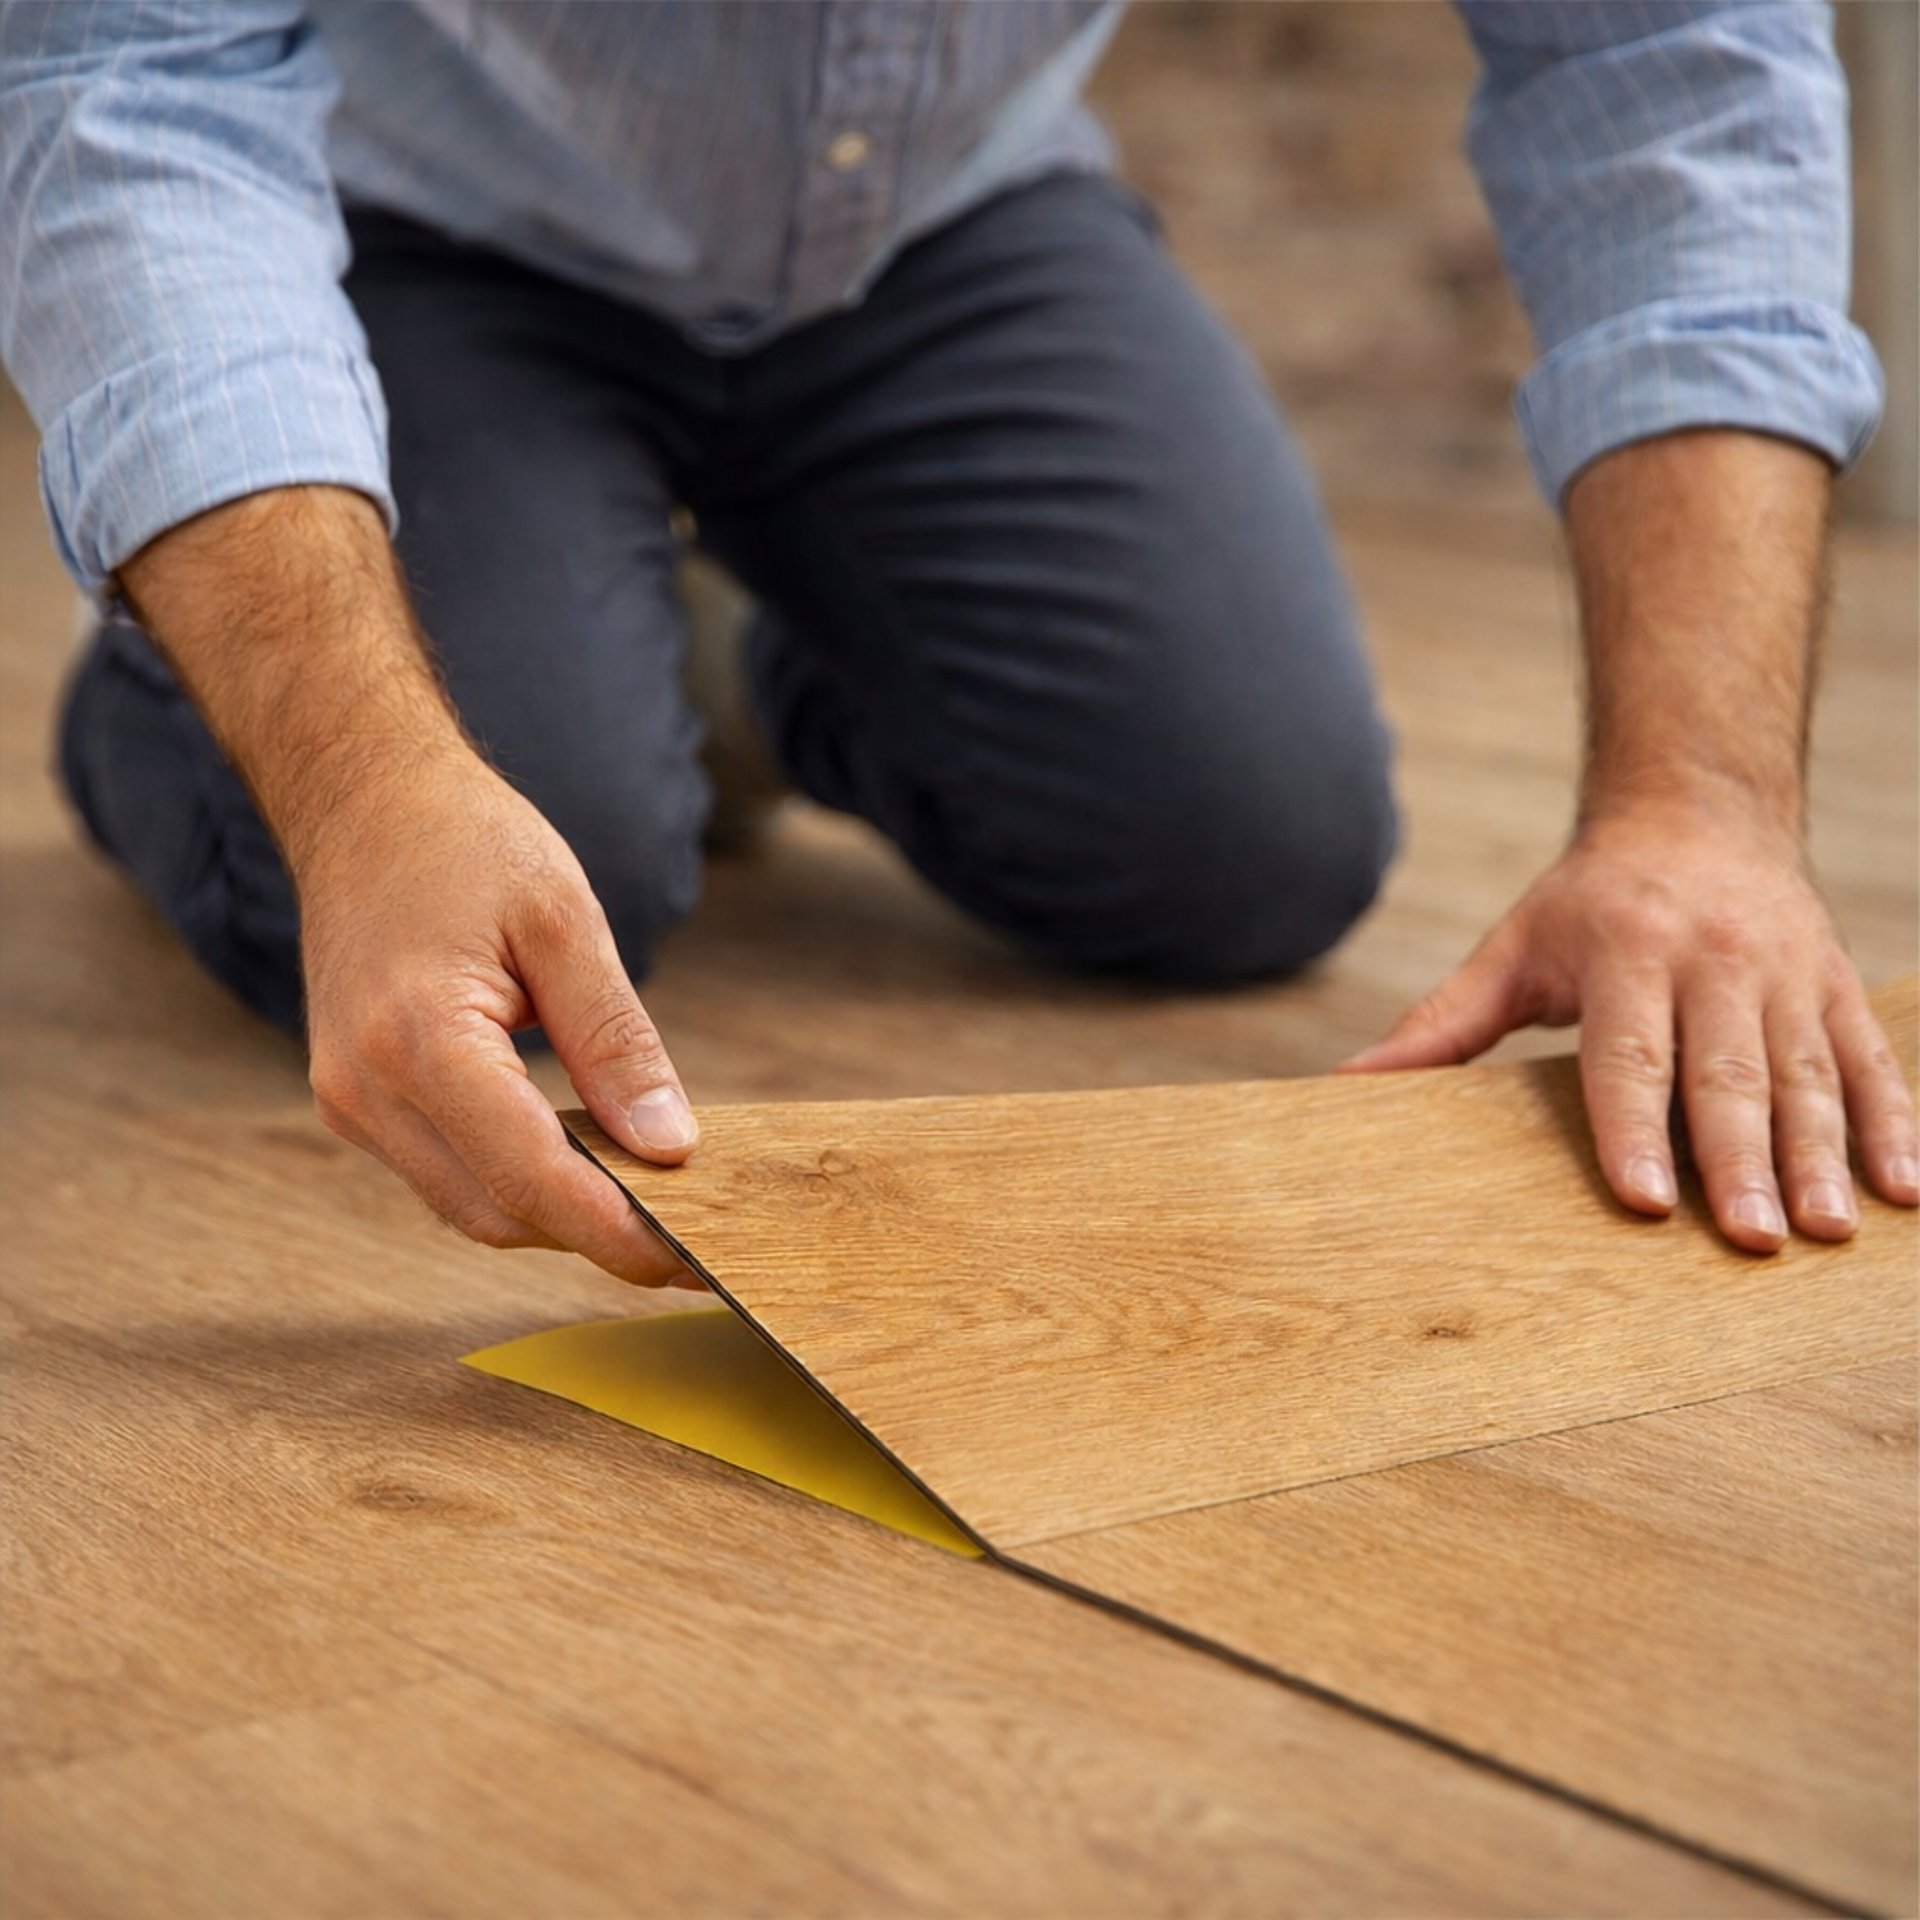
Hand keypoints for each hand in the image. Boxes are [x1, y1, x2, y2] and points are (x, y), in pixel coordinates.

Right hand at [301, 756, 700, 1286]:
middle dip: (599, 1238)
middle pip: (499, 1214)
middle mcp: (367, 1090)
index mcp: (418, 1040)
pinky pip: (450, 1175)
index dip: (618, 1231)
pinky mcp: (359, 1103)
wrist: (363, 803)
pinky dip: (521, 1183)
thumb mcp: (566, 921)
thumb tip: (671, 1145)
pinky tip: (588, 1162)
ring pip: (472, 1208)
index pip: (530, 1178)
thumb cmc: (464, 843)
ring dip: (562, 1216)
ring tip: (657, 1204)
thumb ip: (618, 1040)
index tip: (698, 1259)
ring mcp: (352, 1104)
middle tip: (699, 1238)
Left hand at [1342, 801, 1918, 1251]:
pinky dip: (1896, 1124)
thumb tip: (1348, 1083)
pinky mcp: (1836, 984)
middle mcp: (1715, 958)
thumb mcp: (1510, 948)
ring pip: (1809, 1074)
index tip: (1645, 1200)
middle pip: (1728, 1072)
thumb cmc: (1586, 901)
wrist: (1698, 811)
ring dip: (1822, 1157)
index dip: (1636, 1127)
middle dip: (1742, 1160)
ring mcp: (1786, 971)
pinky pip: (1873, 1060)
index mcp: (1626, 949)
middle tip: (1754, 1241)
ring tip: (1827, 1233)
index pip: (1629, 1052)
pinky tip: (1905, 1191)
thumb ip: (1440, 1023)